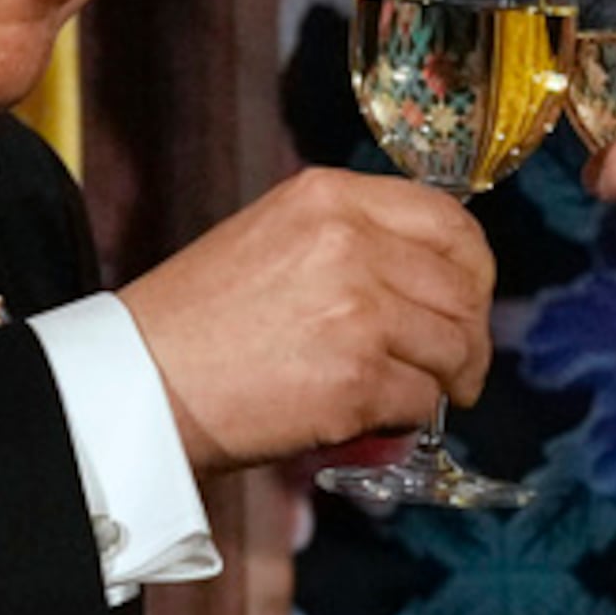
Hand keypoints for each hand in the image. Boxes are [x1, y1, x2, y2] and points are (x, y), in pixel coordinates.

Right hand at [120, 168, 494, 474]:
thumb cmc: (199, 322)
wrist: (141, 383)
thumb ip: (353, 238)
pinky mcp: (356, 378)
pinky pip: (422, 400)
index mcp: (330, 197)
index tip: (470, 299)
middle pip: (462, 289)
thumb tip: (431, 276)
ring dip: (443, 379)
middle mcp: (350, 243)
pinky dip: (406, 417)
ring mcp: (358, 310)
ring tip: (412, 392)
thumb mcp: (274, 237)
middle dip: (468, 334)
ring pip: (454, 347)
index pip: (450, 221)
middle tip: (456, 366)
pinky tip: (369, 415)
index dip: (473, 268)